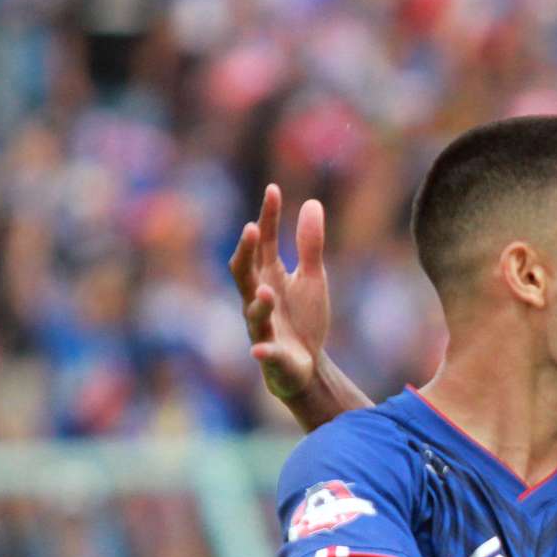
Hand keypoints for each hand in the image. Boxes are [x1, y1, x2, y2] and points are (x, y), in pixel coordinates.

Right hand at [227, 184, 329, 400]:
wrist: (306, 366)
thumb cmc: (304, 318)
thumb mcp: (312, 278)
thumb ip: (310, 245)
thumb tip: (312, 202)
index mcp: (269, 276)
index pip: (264, 243)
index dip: (268, 217)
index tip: (273, 190)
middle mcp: (258, 298)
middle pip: (244, 273)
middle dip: (246, 252)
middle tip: (252, 229)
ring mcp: (263, 328)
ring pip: (253, 313)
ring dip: (259, 303)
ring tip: (268, 291)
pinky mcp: (272, 356)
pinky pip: (264, 353)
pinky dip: (262, 351)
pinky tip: (259, 349)